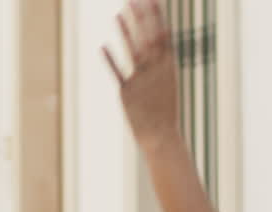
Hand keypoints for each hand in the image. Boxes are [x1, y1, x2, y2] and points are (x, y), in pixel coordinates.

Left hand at [103, 0, 179, 149]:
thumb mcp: (167, 82)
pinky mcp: (127, 92)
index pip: (163, 35)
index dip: (156, 16)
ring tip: (118, 14)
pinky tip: (102, 45)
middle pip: (147, 38)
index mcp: (168, 66)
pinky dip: (110, 59)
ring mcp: (141, 80)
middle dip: (141, 17)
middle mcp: (156, 70)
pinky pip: (118, 72)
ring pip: (133, 51)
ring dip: (125, 32)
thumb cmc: (164, 110)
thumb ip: (160, 63)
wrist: (161, 136)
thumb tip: (156, 46)